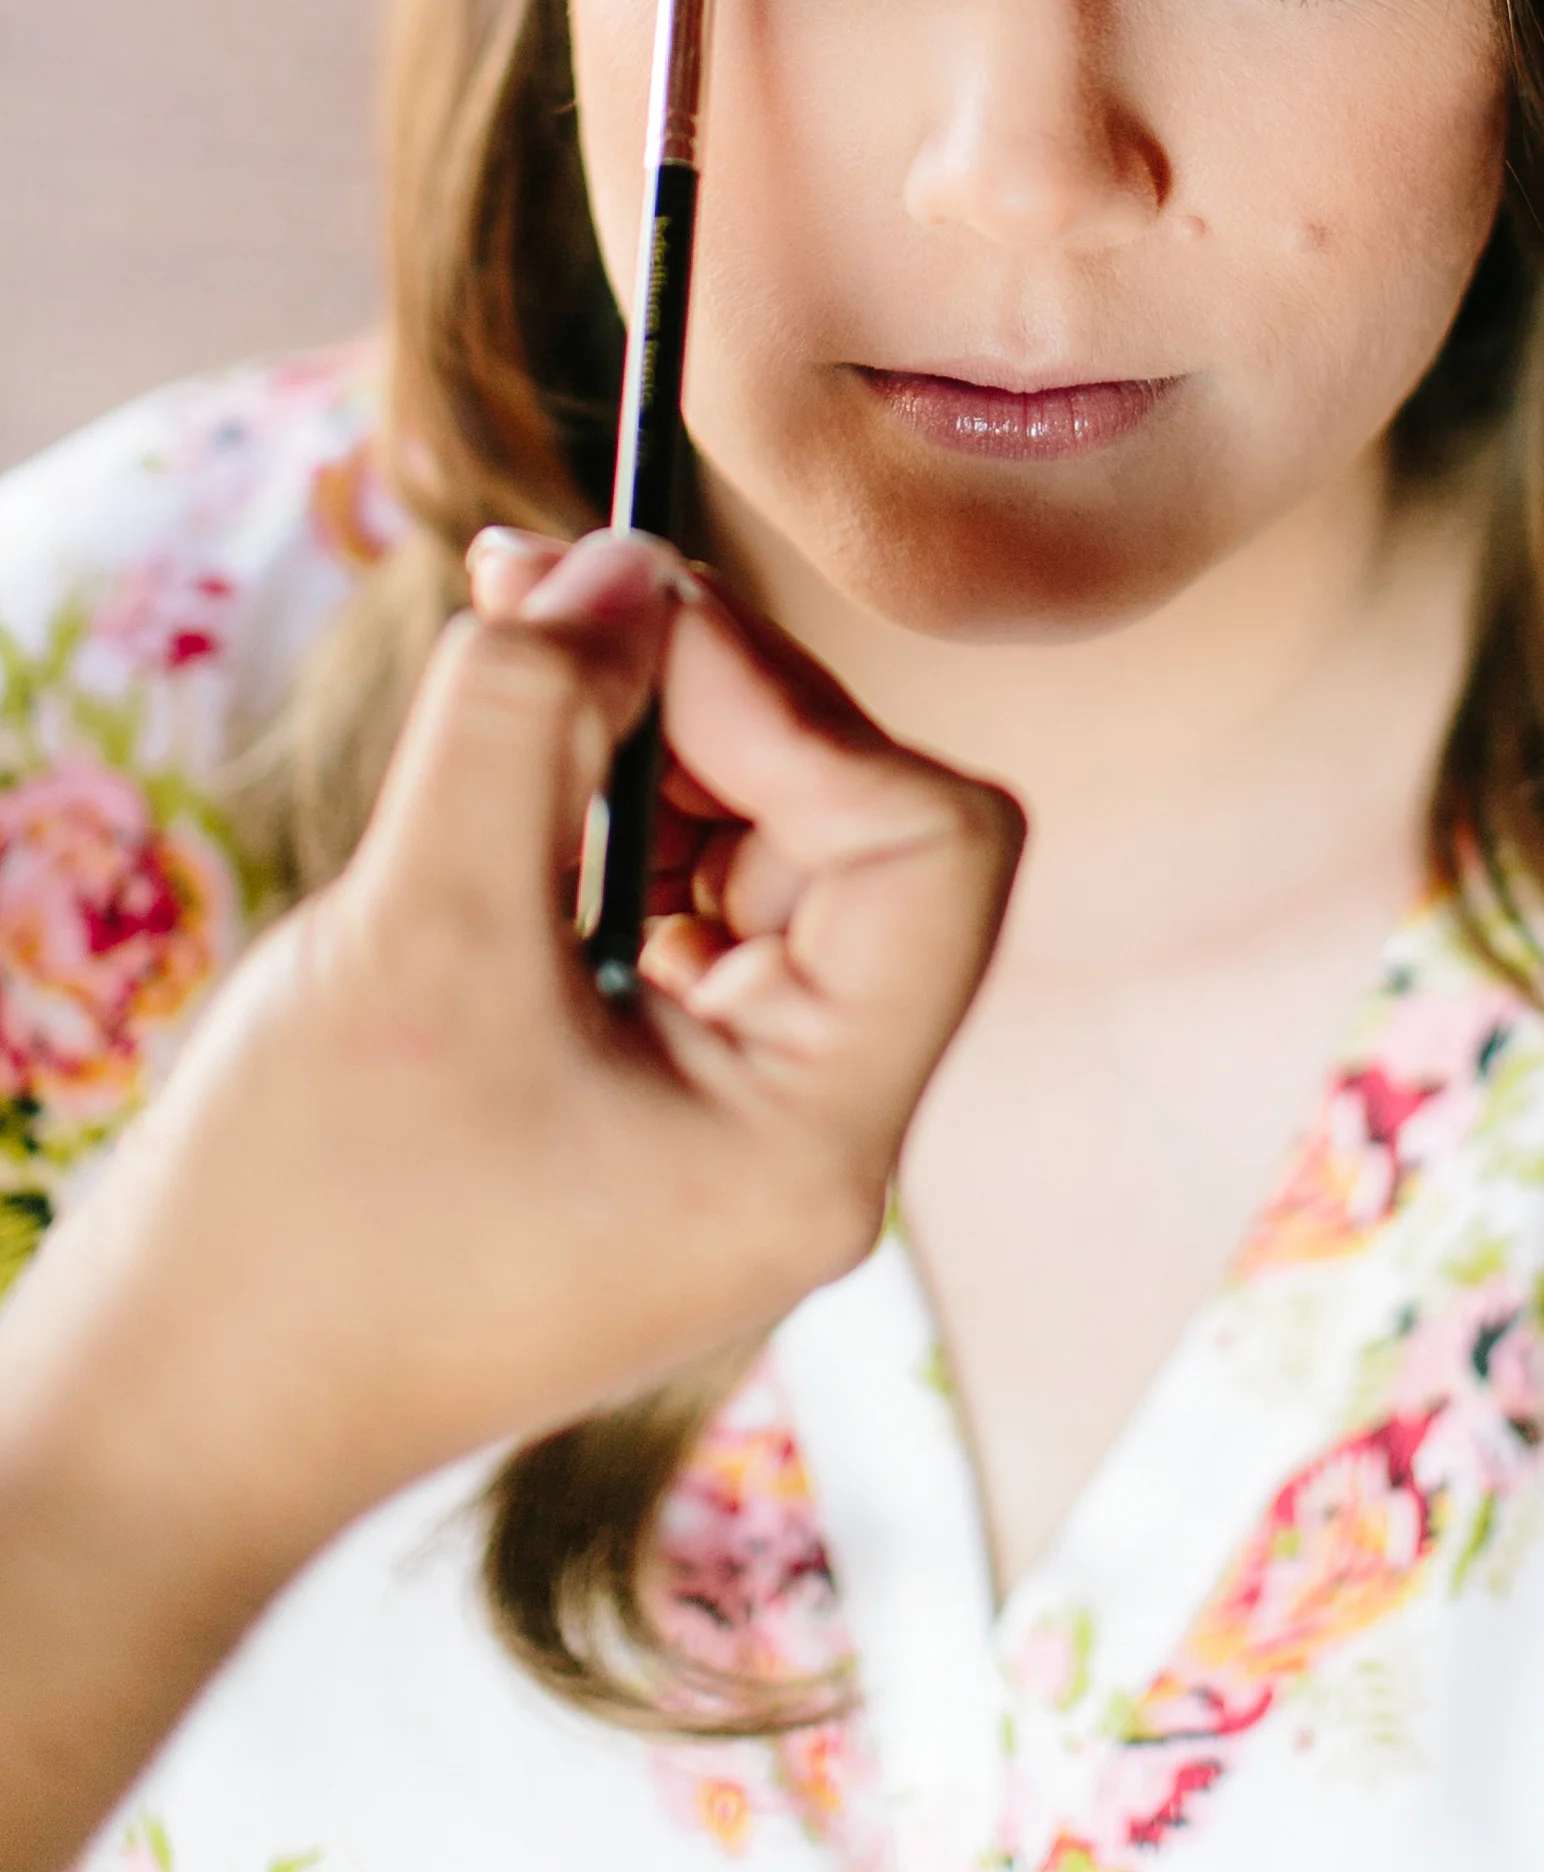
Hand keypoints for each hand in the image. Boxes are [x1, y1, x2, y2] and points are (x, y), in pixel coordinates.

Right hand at [0, 529, 1019, 1870]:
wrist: (165, 1428)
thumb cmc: (289, 1229)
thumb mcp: (417, 924)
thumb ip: (532, 714)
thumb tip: (620, 563)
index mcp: (815, 1143)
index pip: (930, 851)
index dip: (799, 710)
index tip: (639, 625)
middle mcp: (809, 1145)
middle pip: (861, 841)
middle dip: (716, 706)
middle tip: (551, 597)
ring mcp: (730, 1137)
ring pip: (769, 866)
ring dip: (657, 750)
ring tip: (510, 665)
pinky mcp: (646, 1117)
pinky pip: (684, 923)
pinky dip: (609, 824)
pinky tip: (500, 779)